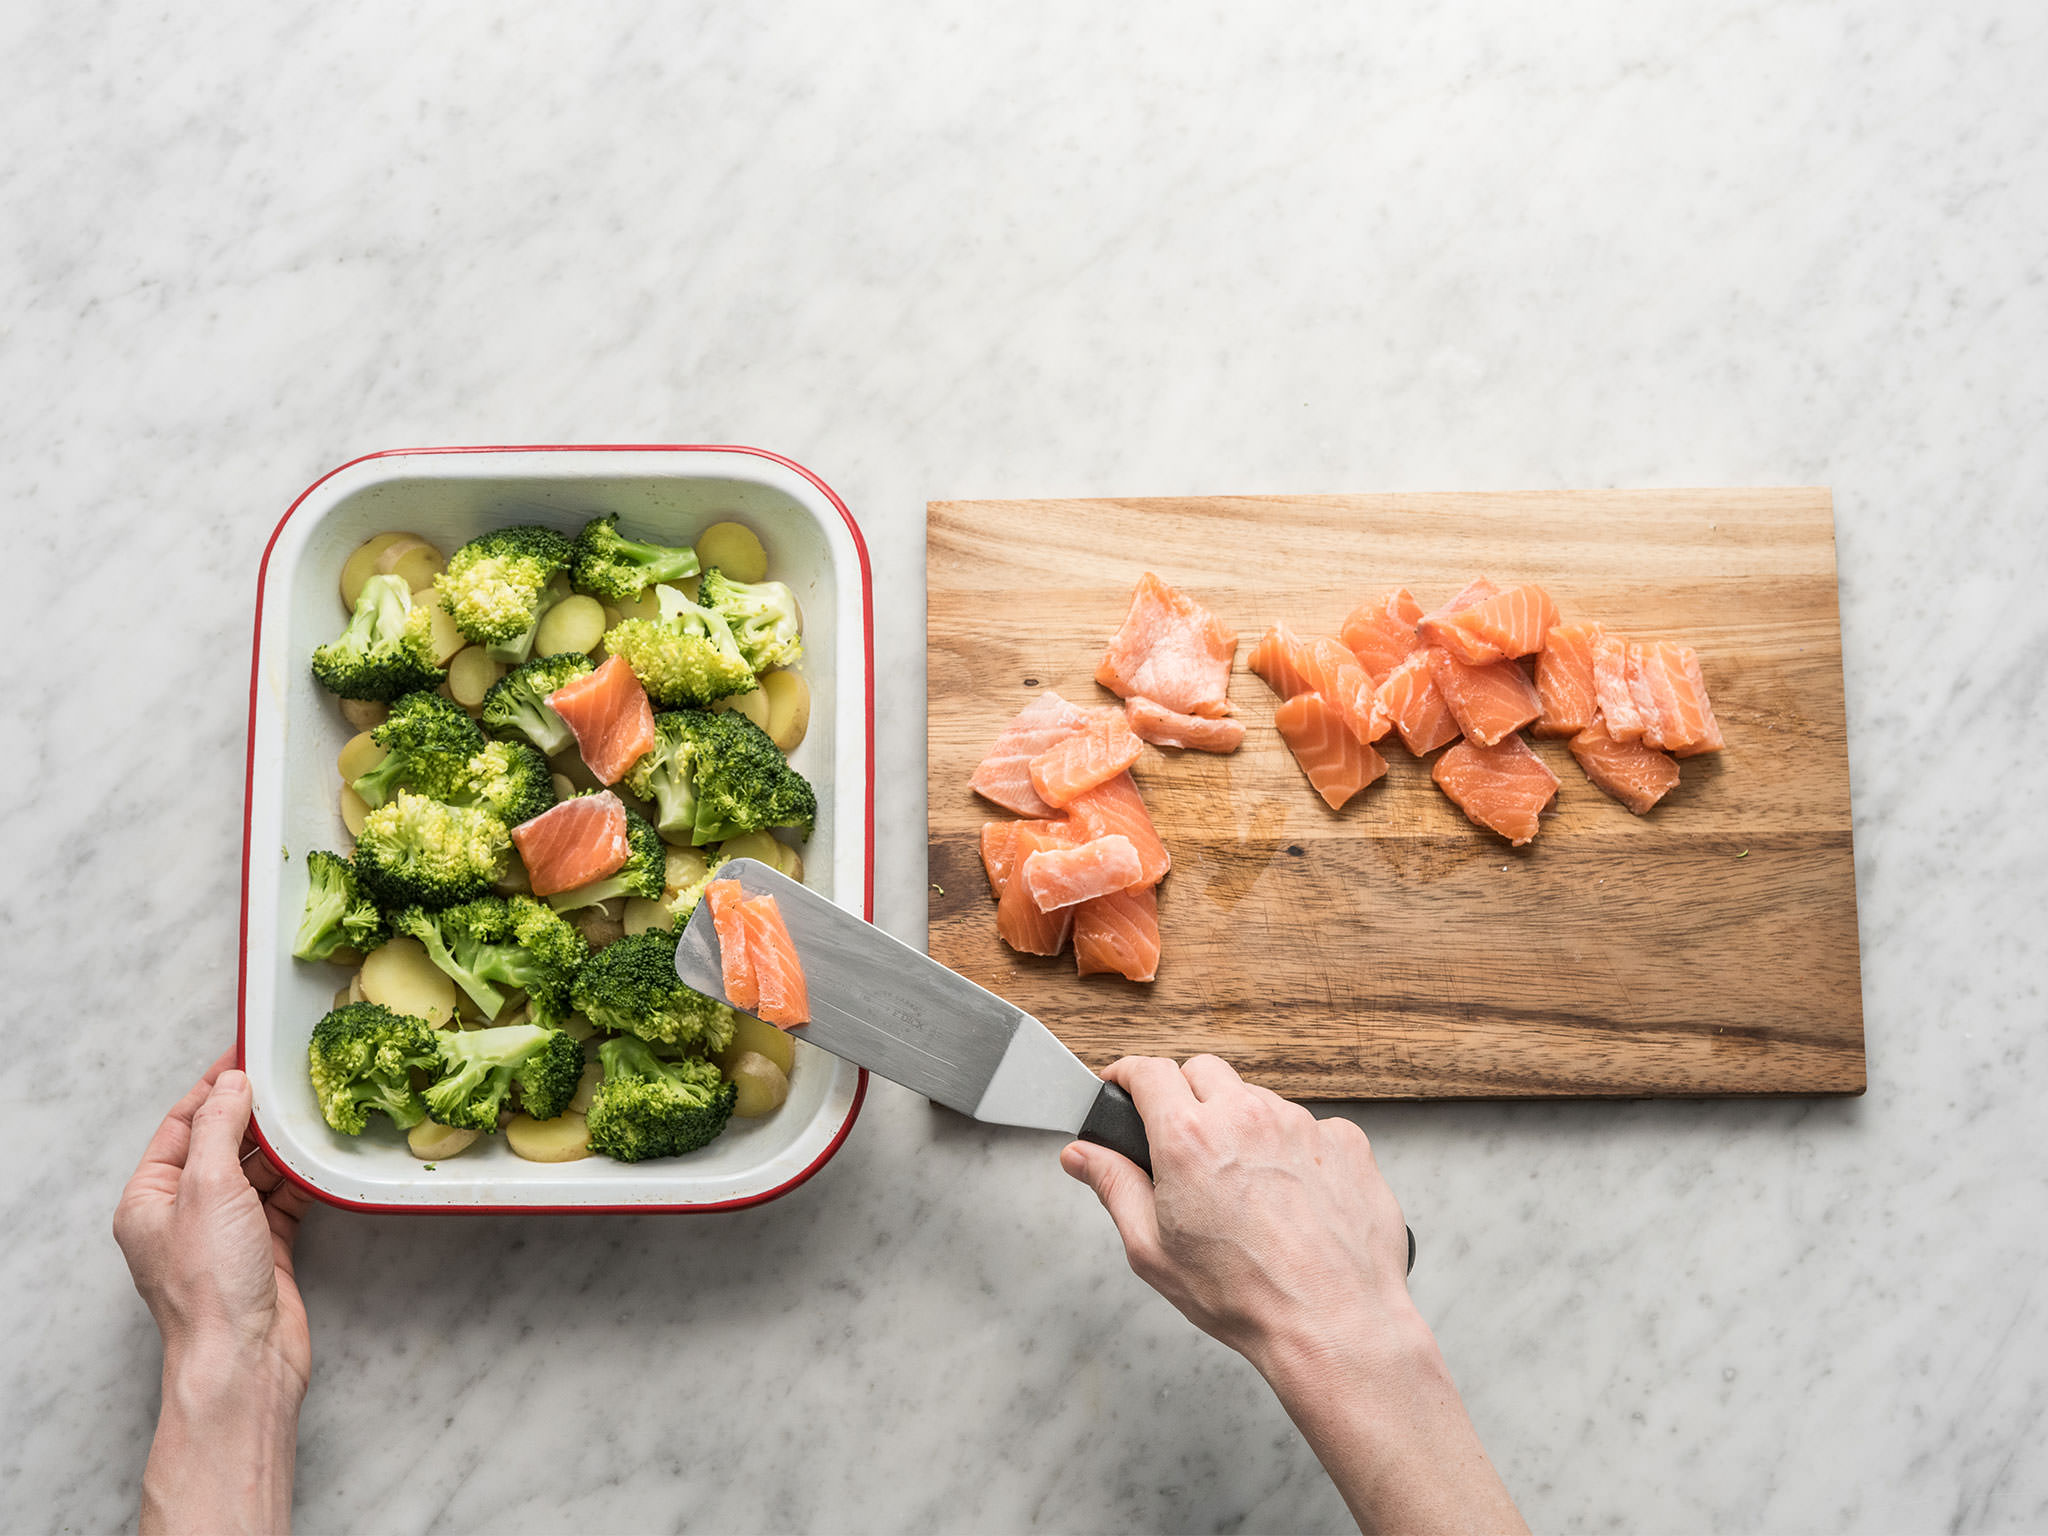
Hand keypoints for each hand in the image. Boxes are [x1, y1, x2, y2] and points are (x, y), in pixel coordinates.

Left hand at [114, 1051, 311, 1534]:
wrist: (244, 1357)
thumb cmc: (211, 1282)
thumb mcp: (209, 1188)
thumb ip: (220, 1127)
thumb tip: (232, 1083)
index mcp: (151, 1197)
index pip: (184, 1123)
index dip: (216, 1085)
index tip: (248, 1052)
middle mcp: (184, 1213)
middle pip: (223, 1143)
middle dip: (255, 1112)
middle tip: (291, 1076)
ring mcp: (226, 1232)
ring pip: (257, 1171)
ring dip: (283, 1145)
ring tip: (314, 1111)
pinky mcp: (264, 1249)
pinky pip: (283, 1199)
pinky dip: (302, 1179)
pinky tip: (322, 1159)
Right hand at [1063, 1055, 1524, 1535]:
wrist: (1333, 1323)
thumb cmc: (1245, 1298)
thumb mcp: (1153, 1251)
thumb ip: (1114, 1187)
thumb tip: (1082, 1155)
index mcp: (1189, 1139)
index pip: (1149, 1071)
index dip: (1127, 1074)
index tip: (1123, 1085)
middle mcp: (1246, 1117)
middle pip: (1203, 1072)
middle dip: (1185, 1096)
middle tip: (1183, 1145)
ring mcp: (1301, 1124)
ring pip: (1257, 1100)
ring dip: (1242, 1126)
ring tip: (1246, 1188)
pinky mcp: (1345, 1141)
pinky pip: (1308, 1127)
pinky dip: (1293, 1150)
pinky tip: (1293, 1199)